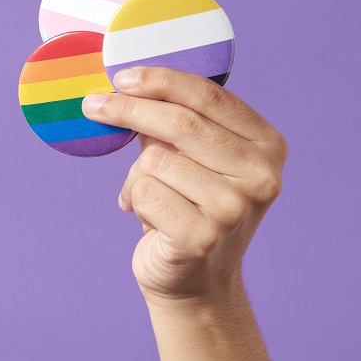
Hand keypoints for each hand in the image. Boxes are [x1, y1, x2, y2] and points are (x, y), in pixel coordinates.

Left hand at [81, 67, 288, 305]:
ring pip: (157, 159)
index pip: (210, 96)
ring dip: (137, 175)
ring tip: (147, 197)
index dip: (162, 80)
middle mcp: (261, 176)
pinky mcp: (203, 236)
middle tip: (93, 105)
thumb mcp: (193, 160)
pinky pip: (145, 191)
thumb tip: (127, 85)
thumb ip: (176, 123)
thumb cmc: (188, 210)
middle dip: (130, 110)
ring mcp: (235, 208)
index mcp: (267, 146)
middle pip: (182, 123)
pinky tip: (149, 219)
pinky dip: (134, 199)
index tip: (122, 76)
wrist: (196, 283)